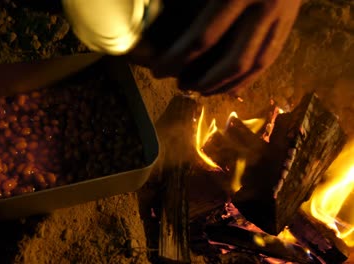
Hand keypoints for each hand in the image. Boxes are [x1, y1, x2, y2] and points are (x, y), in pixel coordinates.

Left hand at [151, 0, 301, 95]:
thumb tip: (157, 5)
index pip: (203, 37)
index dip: (177, 59)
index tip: (158, 70)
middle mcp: (265, 7)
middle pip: (233, 60)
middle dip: (203, 80)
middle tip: (180, 86)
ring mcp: (284, 16)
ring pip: (256, 65)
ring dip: (227, 84)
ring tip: (202, 92)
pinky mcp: (292, 20)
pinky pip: (272, 57)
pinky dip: (250, 76)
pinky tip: (232, 86)